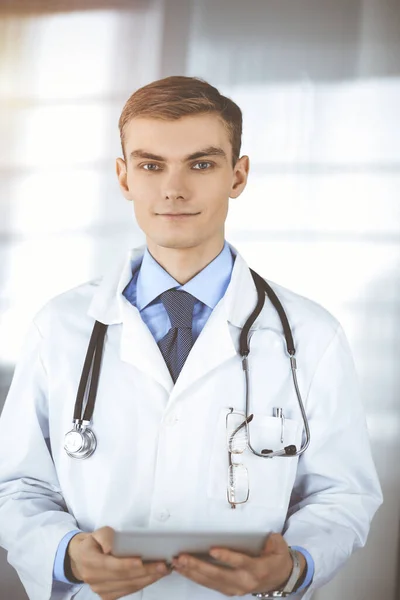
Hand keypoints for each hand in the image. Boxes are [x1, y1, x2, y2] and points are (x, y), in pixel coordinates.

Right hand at [67, 526, 170, 599]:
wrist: (81, 558)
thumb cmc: (94, 543)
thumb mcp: (98, 532)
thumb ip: (105, 536)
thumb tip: (111, 547)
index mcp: (89, 560)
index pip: (110, 565)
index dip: (126, 564)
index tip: (141, 562)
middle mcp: (93, 578)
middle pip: (122, 577)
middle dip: (145, 572)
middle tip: (162, 565)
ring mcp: (99, 589)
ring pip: (127, 586)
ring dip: (147, 579)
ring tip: (162, 570)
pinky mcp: (106, 595)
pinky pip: (127, 591)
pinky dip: (142, 584)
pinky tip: (153, 577)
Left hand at [171, 532, 305, 595]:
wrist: (281, 579)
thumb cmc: (277, 559)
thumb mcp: (278, 546)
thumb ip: (271, 540)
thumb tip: (263, 532)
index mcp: (257, 568)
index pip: (240, 562)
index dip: (227, 557)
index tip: (212, 550)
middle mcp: (245, 581)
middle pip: (219, 575)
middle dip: (199, 566)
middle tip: (183, 557)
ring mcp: (236, 588)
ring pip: (211, 582)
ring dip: (193, 573)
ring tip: (178, 563)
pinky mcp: (229, 590)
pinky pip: (210, 585)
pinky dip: (196, 577)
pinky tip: (184, 570)